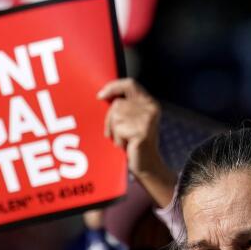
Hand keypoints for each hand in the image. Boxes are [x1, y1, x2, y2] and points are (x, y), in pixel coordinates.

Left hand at [97, 78, 176, 205]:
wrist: (147, 165)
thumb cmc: (135, 143)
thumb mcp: (132, 120)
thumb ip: (124, 106)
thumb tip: (102, 95)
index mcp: (149, 102)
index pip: (130, 84)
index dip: (113, 87)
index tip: (100, 96)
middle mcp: (150, 108)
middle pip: (118, 104)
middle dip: (110, 120)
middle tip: (115, 133)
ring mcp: (147, 119)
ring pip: (116, 116)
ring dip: (114, 131)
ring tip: (124, 140)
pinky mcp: (141, 131)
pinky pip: (118, 129)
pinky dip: (118, 139)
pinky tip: (126, 145)